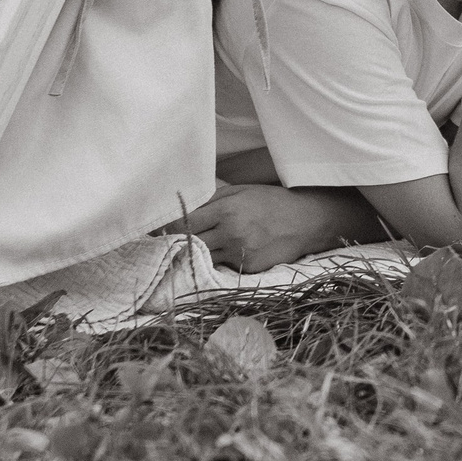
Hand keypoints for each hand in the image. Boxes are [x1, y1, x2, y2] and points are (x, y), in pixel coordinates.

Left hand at [160, 183, 354, 273]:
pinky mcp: (249, 269)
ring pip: (204, 260)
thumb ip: (212, 198)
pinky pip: (224, 268)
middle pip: (189, 245)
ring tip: (186, 252)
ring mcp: (241, 254)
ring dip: (194, 256)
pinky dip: (218, 264)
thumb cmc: (272, 201)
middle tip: (163, 244)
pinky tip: (218, 258)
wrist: (308, 220)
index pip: (183, 223)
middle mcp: (231, 234)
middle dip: (175, 244)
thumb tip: (183, 201)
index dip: (165, 227)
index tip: (152, 230)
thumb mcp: (242, 191)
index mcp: (226, 210)